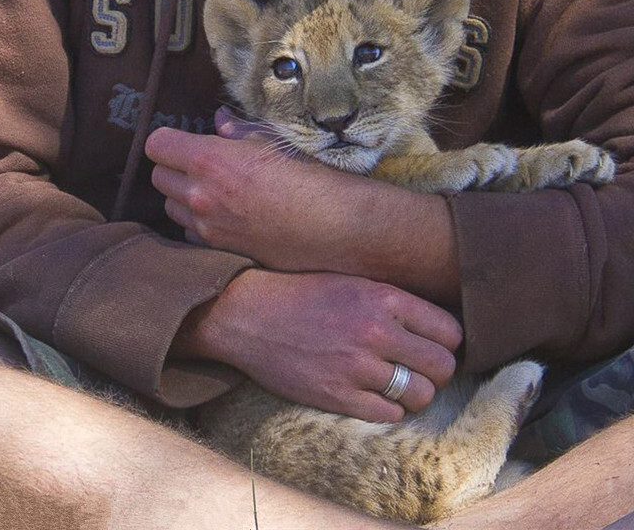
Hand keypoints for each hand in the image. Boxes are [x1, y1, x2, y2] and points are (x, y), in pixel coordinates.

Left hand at [145, 120, 374, 267]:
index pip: (156, 144)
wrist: (336, 227)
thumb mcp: (276, 142)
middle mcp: (199, 195)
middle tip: (200, 163)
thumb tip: (219, 122)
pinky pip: (189, 233)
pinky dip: (197, 223)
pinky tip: (223, 215)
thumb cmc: (311, 178)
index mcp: (209, 160)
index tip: (184, 139)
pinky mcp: (219, 250)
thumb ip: (239, 131)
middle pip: (157, 176)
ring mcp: (207, 227)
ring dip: (182, 196)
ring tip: (212, 189)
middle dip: (173, 167)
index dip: (168, 139)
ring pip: (170, 207)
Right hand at [174, 268, 461, 422]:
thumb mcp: (354, 282)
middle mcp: (376, 332)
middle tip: (422, 369)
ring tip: (400, 384)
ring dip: (415, 393)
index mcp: (384, 298)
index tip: (437, 345)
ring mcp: (357, 367)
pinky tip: (375, 395)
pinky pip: (389, 414)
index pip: (449, 331)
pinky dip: (389, 408)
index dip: (448, 341)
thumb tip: (436, 326)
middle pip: (442, 366)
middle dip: (438, 370)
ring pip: (420, 395)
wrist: (249, 314)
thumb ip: (394, 302)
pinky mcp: (338, 396)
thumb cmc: (303, 294)